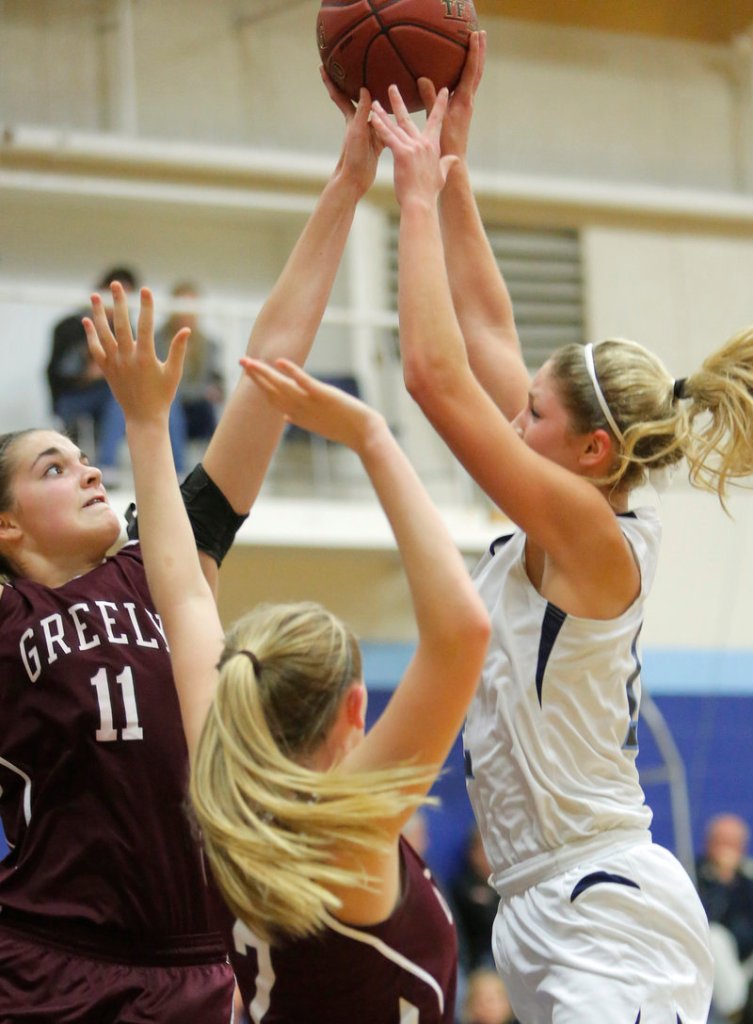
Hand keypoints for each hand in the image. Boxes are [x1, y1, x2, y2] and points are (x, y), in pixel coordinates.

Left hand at [83, 283, 188, 424]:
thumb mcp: (174, 373)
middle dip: (118, 302)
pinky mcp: (107, 370)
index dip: (146, 306)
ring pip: (103, 334)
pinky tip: (87, 321)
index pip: (145, 325)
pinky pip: (95, 349)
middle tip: (116, 284)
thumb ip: (178, 350)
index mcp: (145, 357)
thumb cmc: (163, 396)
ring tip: (94, 295)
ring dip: (97, 314)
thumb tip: (186, 330)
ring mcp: (114, 364)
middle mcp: (127, 358)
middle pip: (120, 324)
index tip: (146, 290)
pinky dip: (90, 335)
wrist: (143, 418)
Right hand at [240, 357, 377, 451]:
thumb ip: (300, 417)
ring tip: (250, 362)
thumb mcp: (319, 423)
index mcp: (298, 415)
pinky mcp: (323, 395)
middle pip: (272, 391)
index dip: (259, 386)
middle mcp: (300, 409)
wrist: (364, 434)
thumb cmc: (344, 428)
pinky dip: (292, 371)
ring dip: (265, 373)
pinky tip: (279, 362)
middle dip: (256, 377)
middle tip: (241, 361)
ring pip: (282, 386)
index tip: (249, 374)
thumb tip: (286, 416)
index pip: (273, 399)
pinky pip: (304, 382)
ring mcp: (310, 403)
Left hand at [322, 68, 382, 195]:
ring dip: (378, 100)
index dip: (330, 80)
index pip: (338, 94)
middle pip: (355, 99)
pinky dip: (391, 120)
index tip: (322, 65)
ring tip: (384, 85)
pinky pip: (386, 127)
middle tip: (354, 66)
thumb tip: (365, 89)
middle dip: (353, 84)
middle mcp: (359, 122)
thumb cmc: (352, 157)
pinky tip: (399, 115)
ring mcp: (369, 132)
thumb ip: (362, 112)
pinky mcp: (378, 143)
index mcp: (351, 118)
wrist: (355, 181)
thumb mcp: (357, 132)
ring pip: (374, 112)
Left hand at [369, 86, 457, 206]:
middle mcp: (423, 143)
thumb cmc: (429, 193)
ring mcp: (412, 147)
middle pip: (408, 118)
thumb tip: (455, 159)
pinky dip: (380, 126)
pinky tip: (373, 117)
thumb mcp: (441, 176)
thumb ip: (447, 164)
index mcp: (432, 147)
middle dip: (399, 101)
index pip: (436, 121)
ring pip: (395, 125)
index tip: (443, 91)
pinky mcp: (402, 154)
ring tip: (374, 101)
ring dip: (383, 112)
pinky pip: (388, 137)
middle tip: (392, 87)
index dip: (439, 105)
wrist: (420, 203)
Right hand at [417, 30, 485, 159]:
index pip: (471, 71)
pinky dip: (467, 73)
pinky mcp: (462, 110)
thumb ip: (430, 99)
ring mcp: (467, 105)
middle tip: (480, 33)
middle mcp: (469, 101)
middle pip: (477, 71)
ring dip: (475, 60)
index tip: (474, 35)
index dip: (473, 52)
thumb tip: (423, 78)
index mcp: (464, 101)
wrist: (454, 160)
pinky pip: (466, 86)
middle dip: (479, 51)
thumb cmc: (446, 145)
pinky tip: (460, 70)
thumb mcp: (436, 121)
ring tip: (475, 45)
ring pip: (474, 78)